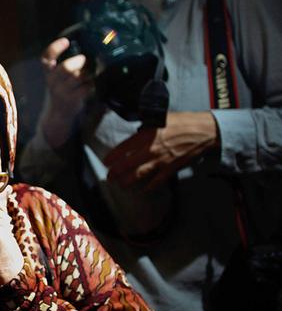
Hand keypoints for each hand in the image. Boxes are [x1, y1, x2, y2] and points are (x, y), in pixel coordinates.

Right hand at [40, 37, 93, 148]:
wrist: (57, 114)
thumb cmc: (61, 88)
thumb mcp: (57, 76)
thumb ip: (66, 63)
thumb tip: (88, 46)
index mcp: (49, 72)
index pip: (46, 58)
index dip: (55, 48)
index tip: (65, 41)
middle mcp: (53, 81)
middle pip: (65, 69)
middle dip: (77, 62)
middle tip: (84, 59)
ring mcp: (62, 92)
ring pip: (78, 78)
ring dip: (88, 72)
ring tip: (93, 70)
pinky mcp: (73, 100)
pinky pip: (86, 88)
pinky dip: (92, 84)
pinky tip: (93, 83)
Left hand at [104, 111, 219, 189]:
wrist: (204, 131)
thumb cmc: (183, 122)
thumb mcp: (161, 119)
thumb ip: (147, 128)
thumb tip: (136, 133)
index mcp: (147, 134)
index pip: (124, 147)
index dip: (113, 156)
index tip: (106, 161)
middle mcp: (151, 148)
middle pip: (128, 164)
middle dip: (116, 172)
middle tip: (109, 176)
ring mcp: (161, 160)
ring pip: (139, 174)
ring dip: (127, 181)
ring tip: (120, 184)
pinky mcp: (171, 168)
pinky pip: (157, 181)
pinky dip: (149, 187)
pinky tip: (143, 191)